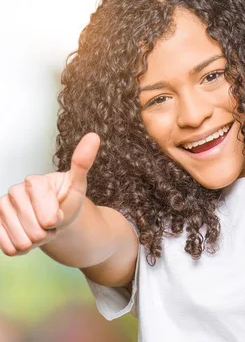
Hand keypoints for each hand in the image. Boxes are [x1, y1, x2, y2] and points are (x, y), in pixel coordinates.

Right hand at [0, 133, 99, 255]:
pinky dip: (21, 248)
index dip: (57, 220)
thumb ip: (82, 163)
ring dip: (35, 241)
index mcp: (34, 182)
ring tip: (39, 227)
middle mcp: (13, 192)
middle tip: (50, 223)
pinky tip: (26, 235)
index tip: (59, 213)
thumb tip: (94, 137)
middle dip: (47, 232)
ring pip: (21, 242)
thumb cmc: (65, 202)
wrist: (54, 218)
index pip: (48, 217)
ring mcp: (2, 208)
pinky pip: (7, 248)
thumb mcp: (78, 186)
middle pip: (35, 231)